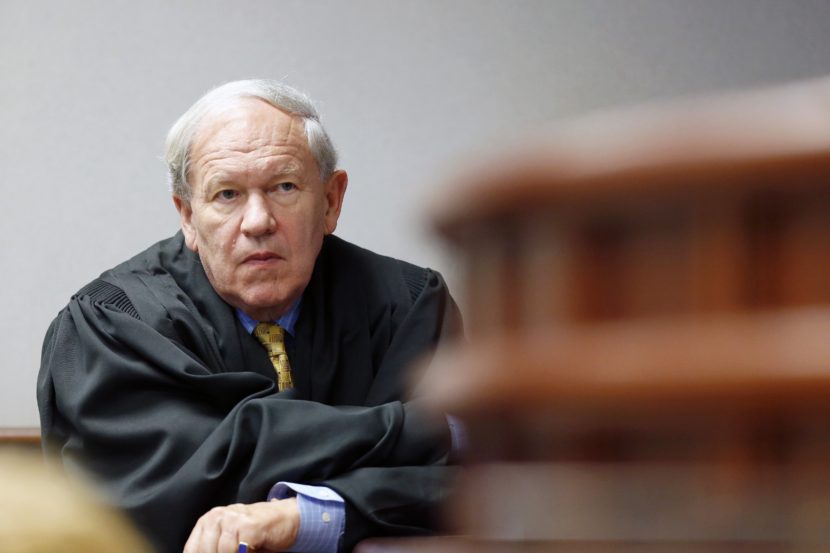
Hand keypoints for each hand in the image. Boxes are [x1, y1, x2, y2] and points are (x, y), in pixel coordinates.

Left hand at [184, 498, 299, 552]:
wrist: (286, 518)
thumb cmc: (256, 533)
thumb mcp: (228, 540)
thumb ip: (214, 548)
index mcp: (207, 521)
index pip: (192, 550)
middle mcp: (217, 517)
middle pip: (205, 551)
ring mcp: (233, 519)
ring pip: (221, 552)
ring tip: (245, 551)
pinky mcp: (248, 525)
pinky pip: (239, 551)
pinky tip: (252, 550)